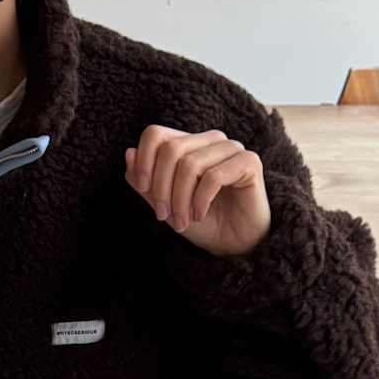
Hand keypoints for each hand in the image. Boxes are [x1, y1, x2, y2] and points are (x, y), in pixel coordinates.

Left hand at [125, 125, 270, 257]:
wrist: (232, 244)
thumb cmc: (201, 223)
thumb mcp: (165, 205)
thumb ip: (146, 183)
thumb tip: (129, 153)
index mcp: (188, 144)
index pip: (155, 134)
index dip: (143, 161)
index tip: (143, 188)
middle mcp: (210, 140)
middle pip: (171, 149)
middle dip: (161, 188)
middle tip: (163, 216)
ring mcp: (231, 148)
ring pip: (190, 164)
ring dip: (180, 200)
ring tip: (182, 222)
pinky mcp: (249, 162)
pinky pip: (214, 177)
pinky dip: (200, 201)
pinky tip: (199, 215)